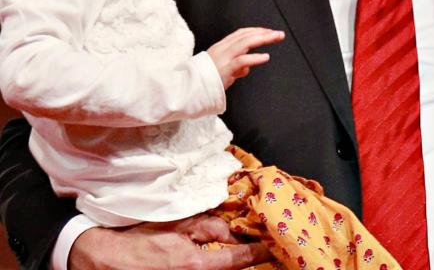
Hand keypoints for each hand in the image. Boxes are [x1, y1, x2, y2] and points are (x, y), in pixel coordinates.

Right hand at [68, 215, 270, 269]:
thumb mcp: (178, 225)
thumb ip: (211, 228)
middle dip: (247, 261)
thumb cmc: (139, 238)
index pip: (240, 260)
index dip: (260, 252)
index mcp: (195, 265)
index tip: (274, 247)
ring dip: (230, 264)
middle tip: (261, 249)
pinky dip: (215, 267)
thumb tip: (237, 232)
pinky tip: (221, 258)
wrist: (102, 260)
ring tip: (243, 254)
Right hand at [206, 28, 283, 89]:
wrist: (189, 89)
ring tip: (276, 38)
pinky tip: (265, 57)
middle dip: (264, 33)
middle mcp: (221, 49)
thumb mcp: (222, 70)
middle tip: (279, 34)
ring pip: (245, 43)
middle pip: (246, 36)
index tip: (269, 32)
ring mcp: (222, 58)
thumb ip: (235, 68)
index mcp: (220, 47)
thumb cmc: (205, 81)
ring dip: (263, 39)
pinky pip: (241, 60)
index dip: (256, 31)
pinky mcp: (224, 69)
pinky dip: (255, 58)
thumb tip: (246, 69)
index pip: (241, 34)